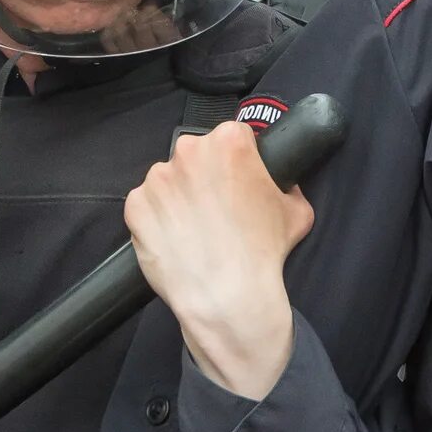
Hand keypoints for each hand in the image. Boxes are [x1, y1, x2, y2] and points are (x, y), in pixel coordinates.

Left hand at [127, 121, 311, 401]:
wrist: (226, 297)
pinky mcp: (135, 206)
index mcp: (229, 143)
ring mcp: (158, 179)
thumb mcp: (296, 211)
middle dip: (205, 174)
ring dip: (179, 196)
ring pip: (169, 179)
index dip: (239, 158)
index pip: (232, 135)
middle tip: (217, 207)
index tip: (239, 180)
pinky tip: (176, 239)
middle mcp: (189, 152)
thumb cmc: (263, 254)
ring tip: (195, 228)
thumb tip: (280, 183)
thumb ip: (287, 186)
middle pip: (196, 153)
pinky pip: (147, 205)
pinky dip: (158, 218)